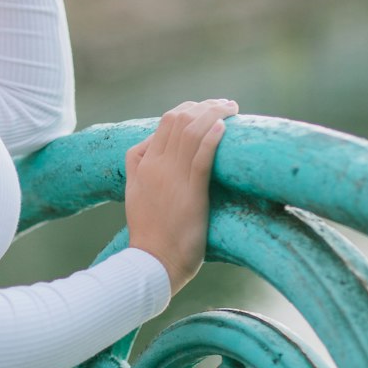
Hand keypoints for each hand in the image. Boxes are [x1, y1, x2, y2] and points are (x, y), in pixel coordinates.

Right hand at [124, 98, 238, 296]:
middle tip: (226, 105)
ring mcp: (172, 177)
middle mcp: (156, 165)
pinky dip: (213, 137)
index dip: (190, 109)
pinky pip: (201, 157)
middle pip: (179, 119)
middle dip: (205, 106)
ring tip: (232, 109)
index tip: (208, 109)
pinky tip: (225, 127)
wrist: (152, 261)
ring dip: (215, 114)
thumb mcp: (134, 193)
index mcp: (143, 164)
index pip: (165, 122)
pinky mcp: (191, 192)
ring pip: (192, 132)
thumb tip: (150, 146)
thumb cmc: (150, 233)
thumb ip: (138, 167)